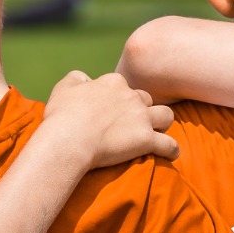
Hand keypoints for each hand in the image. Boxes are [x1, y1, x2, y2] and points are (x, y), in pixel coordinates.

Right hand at [36, 69, 176, 169]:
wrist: (68, 140)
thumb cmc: (62, 115)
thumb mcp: (64, 87)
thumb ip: (77, 78)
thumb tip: (86, 78)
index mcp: (113, 82)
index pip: (124, 86)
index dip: (119, 98)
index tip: (112, 110)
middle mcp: (131, 96)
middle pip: (146, 99)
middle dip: (142, 109)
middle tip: (133, 123)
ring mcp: (141, 118)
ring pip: (166, 115)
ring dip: (162, 123)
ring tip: (157, 133)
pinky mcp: (146, 140)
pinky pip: (169, 145)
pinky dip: (171, 150)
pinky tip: (170, 154)